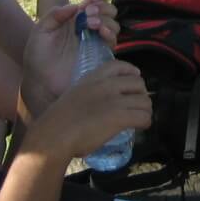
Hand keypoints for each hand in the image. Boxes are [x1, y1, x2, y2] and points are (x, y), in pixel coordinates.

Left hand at [19, 0, 117, 115]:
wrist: (40, 82)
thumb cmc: (37, 57)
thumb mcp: (40, 31)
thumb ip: (54, 15)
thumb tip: (75, 6)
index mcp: (75, 20)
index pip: (93, 3)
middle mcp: (88, 29)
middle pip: (108, 12)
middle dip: (103, 7)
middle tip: (89, 12)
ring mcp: (95, 43)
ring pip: (113, 25)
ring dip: (106, 19)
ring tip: (91, 23)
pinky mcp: (100, 57)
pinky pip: (112, 42)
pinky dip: (110, 33)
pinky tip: (101, 31)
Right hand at [28, 60, 151, 159]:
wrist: (54, 135)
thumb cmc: (58, 120)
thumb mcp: (75, 95)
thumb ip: (91, 93)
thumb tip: (103, 104)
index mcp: (93, 77)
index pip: (121, 66)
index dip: (132, 73)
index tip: (134, 80)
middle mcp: (106, 85)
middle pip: (138, 83)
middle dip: (141, 95)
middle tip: (136, 106)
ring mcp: (115, 100)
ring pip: (145, 101)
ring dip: (145, 110)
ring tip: (140, 119)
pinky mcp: (120, 117)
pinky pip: (144, 117)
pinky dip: (145, 122)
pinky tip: (140, 127)